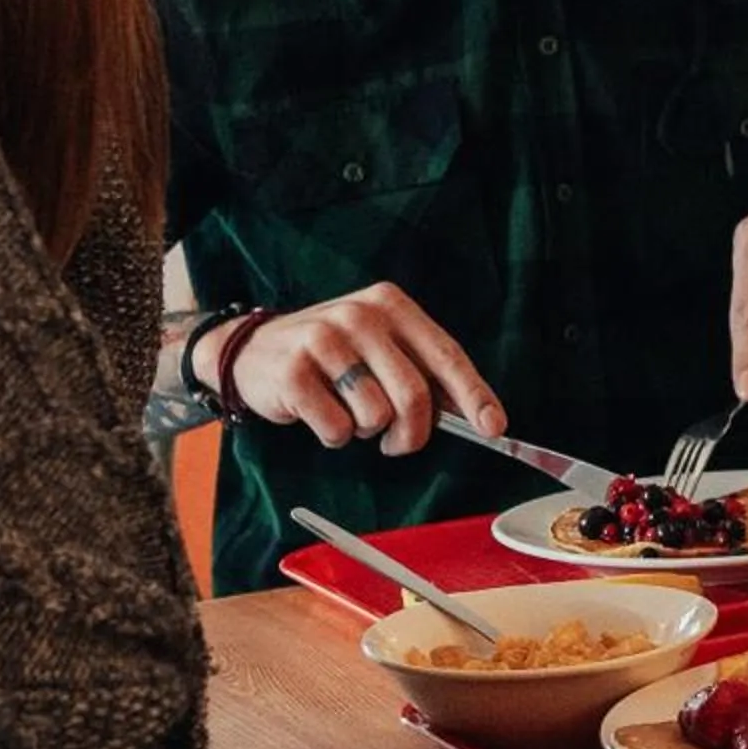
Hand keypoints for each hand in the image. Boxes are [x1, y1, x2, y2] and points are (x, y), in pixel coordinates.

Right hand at [212, 283, 504, 453]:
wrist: (253, 351)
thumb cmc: (332, 357)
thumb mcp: (380, 349)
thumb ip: (423, 373)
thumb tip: (477, 415)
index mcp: (391, 305)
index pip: (445, 354)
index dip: (474, 395)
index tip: (494, 427)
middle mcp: (360, 315)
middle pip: (414, 394)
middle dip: (413, 433)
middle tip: (398, 443)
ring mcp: (324, 340)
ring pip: (375, 415)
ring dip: (367, 432)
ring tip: (347, 413)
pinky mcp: (293, 371)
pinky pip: (337, 428)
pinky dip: (334, 435)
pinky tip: (318, 414)